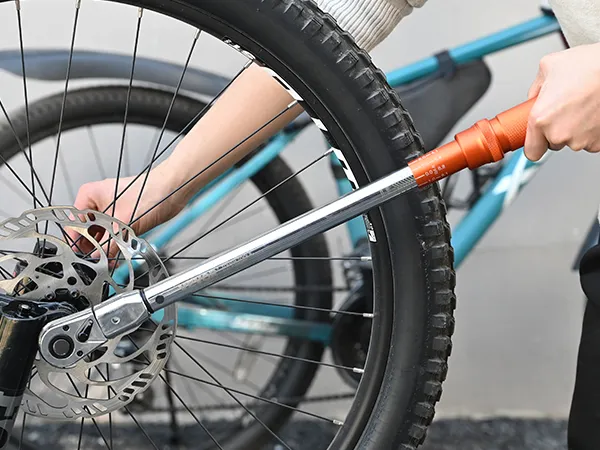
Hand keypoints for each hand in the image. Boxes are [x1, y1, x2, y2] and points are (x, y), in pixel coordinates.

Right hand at [67, 162, 188, 257]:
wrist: (174, 189)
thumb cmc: (152, 192)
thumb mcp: (124, 222)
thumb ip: (108, 243)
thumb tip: (97, 258)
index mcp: (89, 195)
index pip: (73, 224)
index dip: (77, 242)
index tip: (80, 257)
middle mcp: (98, 202)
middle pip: (86, 231)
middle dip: (92, 247)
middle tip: (96, 262)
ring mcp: (111, 210)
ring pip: (100, 234)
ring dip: (104, 248)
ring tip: (108, 260)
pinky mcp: (123, 218)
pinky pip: (112, 235)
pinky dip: (114, 245)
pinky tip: (117, 254)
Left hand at [524, 42, 599, 160]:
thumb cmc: (589, 65)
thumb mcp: (549, 67)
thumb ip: (535, 89)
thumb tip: (534, 98)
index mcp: (541, 119)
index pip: (532, 151)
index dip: (535, 144)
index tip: (538, 139)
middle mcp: (559, 133)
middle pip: (553, 143)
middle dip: (557, 130)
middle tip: (567, 109)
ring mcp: (581, 140)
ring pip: (573, 142)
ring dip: (575, 130)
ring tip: (583, 107)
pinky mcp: (598, 142)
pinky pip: (590, 141)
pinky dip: (591, 131)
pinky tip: (592, 114)